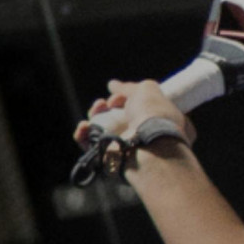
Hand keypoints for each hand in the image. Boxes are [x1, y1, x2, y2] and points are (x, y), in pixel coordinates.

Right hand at [73, 78, 194, 149]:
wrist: (150, 146)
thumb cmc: (154, 116)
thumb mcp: (147, 90)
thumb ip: (128, 87)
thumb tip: (113, 84)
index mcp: (160, 122)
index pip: (138, 108)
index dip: (125, 98)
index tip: (120, 95)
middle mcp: (144, 137)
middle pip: (116, 117)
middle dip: (107, 106)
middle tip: (107, 104)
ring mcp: (126, 148)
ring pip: (102, 130)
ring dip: (95, 115)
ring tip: (97, 109)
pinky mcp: (110, 158)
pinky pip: (91, 146)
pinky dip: (83, 135)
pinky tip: (85, 126)